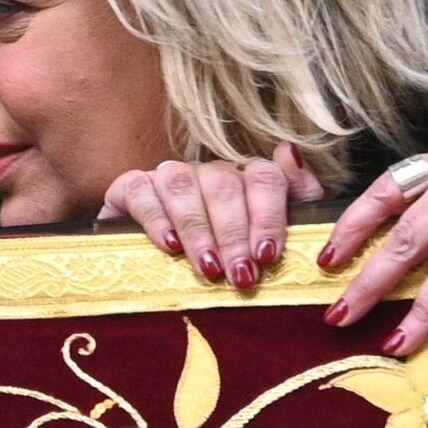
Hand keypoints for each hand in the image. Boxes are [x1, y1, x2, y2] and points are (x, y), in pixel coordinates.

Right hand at [99, 144, 325, 285]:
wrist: (156, 269)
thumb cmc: (223, 256)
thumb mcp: (268, 235)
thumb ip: (297, 195)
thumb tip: (290, 152)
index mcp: (245, 178)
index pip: (263, 177)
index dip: (267, 215)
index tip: (267, 255)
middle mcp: (207, 171)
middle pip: (224, 185)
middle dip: (234, 234)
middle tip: (240, 275)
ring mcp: (168, 176)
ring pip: (183, 186)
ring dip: (198, 229)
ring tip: (208, 267)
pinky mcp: (130, 187)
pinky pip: (141, 191)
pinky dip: (156, 218)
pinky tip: (169, 245)